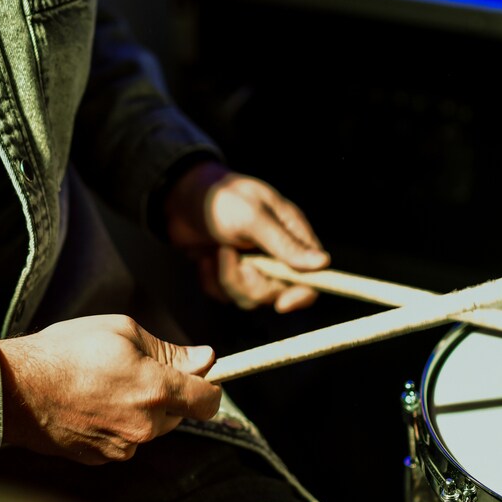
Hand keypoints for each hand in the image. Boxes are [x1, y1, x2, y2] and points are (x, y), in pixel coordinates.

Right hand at [0, 315, 221, 463]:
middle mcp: (144, 427)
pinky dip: (116, 424)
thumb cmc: (66, 352)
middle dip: (167, 394)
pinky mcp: (100, 459)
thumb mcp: (122, 331)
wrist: (14, 390)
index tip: (201, 375)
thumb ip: (169, 350)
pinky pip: (123, 440)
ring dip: (140, 409)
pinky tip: (89, 404)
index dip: (209, 385)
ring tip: (103, 385)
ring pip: (149, 428)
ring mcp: (122, 448)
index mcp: (155, 392)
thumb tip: (205, 359)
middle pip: (178, 415)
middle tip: (134, 369)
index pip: (208, 401)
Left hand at [165, 161, 329, 312]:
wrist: (178, 198)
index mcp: (292, 232)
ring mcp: (254, 266)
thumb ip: (284, 244)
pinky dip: (212, 281)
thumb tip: (323, 264)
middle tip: (227, 255)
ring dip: (228, 280)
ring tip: (215, 252)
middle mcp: (277, 253)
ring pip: (251, 298)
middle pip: (279, 292)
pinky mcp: (230, 275)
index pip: (313, 274)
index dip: (302, 293)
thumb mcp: (252, 217)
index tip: (282, 304)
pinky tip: (204, 258)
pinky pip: (227, 296)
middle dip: (250, 283)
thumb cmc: (220, 198)